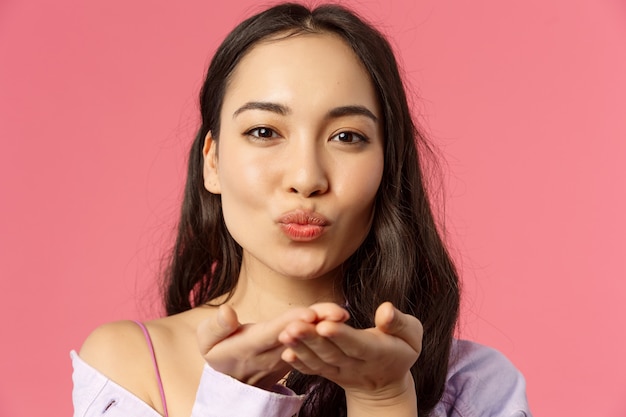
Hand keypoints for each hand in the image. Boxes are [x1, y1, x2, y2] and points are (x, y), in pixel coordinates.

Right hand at [197, 304, 345, 389]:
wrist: (231, 379)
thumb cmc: (218, 352)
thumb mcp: (207, 341)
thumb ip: (216, 327)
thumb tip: (227, 311)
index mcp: (250, 347)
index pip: (273, 333)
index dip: (291, 322)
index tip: (309, 314)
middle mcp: (272, 354)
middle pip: (297, 335)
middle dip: (317, 323)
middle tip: (337, 312)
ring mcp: (285, 357)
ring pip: (307, 339)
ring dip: (324, 327)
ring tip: (341, 312)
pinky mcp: (294, 355)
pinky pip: (310, 342)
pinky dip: (323, 330)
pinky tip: (337, 318)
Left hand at [278, 302, 421, 411]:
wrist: (386, 385)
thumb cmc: (399, 351)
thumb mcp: (411, 336)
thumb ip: (399, 323)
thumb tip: (386, 309)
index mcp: (378, 352)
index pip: (357, 344)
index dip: (341, 335)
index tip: (325, 324)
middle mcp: (357, 365)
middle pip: (332, 353)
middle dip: (312, 339)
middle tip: (294, 326)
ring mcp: (341, 371)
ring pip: (320, 362)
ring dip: (301, 348)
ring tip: (286, 334)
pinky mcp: (329, 373)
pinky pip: (313, 370)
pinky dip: (299, 364)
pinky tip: (286, 353)